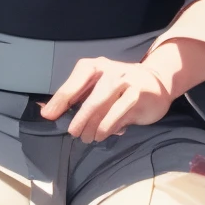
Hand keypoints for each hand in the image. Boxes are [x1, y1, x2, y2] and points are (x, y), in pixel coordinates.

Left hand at [40, 56, 172, 143]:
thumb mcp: (97, 86)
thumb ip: (76, 97)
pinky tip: (104, 134)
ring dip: (93, 128)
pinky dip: (108, 128)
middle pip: (90, 100)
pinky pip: (119, 115)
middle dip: (79, 120)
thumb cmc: (119, 86)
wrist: (157, 82)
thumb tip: (47, 111)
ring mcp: (126, 82)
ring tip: (89, 137)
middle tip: (74, 133)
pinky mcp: (139, 95)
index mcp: (95, 66)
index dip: (60, 100)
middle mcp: (110, 71)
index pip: (74, 83)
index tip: (48, 115)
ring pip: (104, 109)